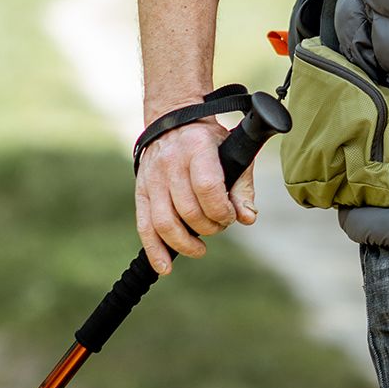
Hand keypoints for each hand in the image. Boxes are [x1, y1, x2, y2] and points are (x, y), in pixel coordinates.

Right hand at [132, 116, 254, 274]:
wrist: (172, 120)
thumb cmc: (210, 141)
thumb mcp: (233, 152)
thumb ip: (242, 186)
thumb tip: (247, 218)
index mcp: (197, 148)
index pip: (207, 188)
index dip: (221, 210)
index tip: (230, 215)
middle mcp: (170, 163)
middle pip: (188, 210)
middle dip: (208, 227)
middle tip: (219, 225)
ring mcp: (152, 178)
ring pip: (164, 222)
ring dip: (185, 244)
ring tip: (200, 248)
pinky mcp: (141, 191)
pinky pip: (144, 226)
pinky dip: (154, 250)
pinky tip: (164, 267)